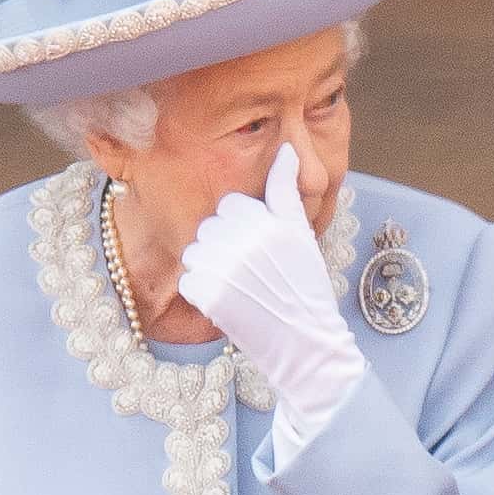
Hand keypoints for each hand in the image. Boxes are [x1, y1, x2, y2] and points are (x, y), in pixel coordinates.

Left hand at [178, 144, 365, 442]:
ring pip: (196, 251)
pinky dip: (202, 293)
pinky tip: (228, 303)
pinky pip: (188, 279)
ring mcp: (226, 269)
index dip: (242, 228)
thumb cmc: (304, 288)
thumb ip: (287, 190)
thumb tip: (286, 149)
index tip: (259, 251)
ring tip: (240, 288)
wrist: (305, 346)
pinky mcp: (209, 296)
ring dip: (210, 268)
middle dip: (224, 246)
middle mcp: (248, 240)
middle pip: (210, 226)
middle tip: (251, 273)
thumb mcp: (301, 234)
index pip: (231, 205)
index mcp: (271, 221)